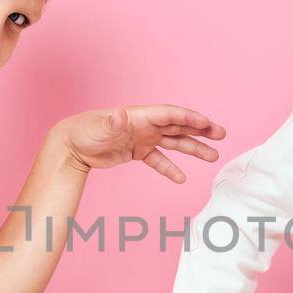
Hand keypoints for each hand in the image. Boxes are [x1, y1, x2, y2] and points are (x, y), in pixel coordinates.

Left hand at [55, 105, 225, 182]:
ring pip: (174, 142)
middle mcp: (145, 125)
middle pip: (179, 126)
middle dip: (201, 130)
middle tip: (221, 134)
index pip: (170, 114)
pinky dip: (170, 168)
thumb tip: (122, 114)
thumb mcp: (98, 127)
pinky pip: (159, 160)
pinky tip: (181, 178)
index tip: (207, 123)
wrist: (71, 145)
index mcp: (140, 116)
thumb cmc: (83, 132)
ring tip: (213, 157)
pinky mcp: (138, 152)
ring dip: (193, 148)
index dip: (189, 117)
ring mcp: (143, 138)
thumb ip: (112, 122)